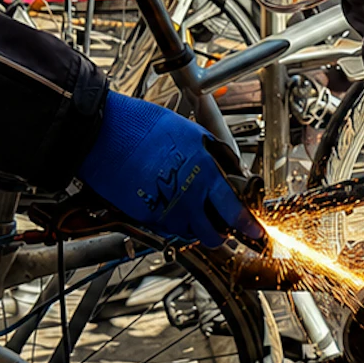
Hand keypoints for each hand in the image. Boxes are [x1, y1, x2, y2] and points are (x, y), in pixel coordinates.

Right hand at [77, 94, 264, 248]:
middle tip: (220, 226)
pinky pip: (165, 228)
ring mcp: (164, 210)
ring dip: (194, 227)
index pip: (234, 211)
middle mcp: (186, 197)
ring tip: (189, 208)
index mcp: (204, 174)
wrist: (108, 132)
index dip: (248, 226)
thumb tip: (232, 171)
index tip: (255, 232)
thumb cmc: (147, 127)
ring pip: (189, 234)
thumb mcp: (193, 134)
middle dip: (220, 234)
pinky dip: (171, 221)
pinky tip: (167, 202)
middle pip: (212, 235)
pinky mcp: (144, 216)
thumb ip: (215, 156)